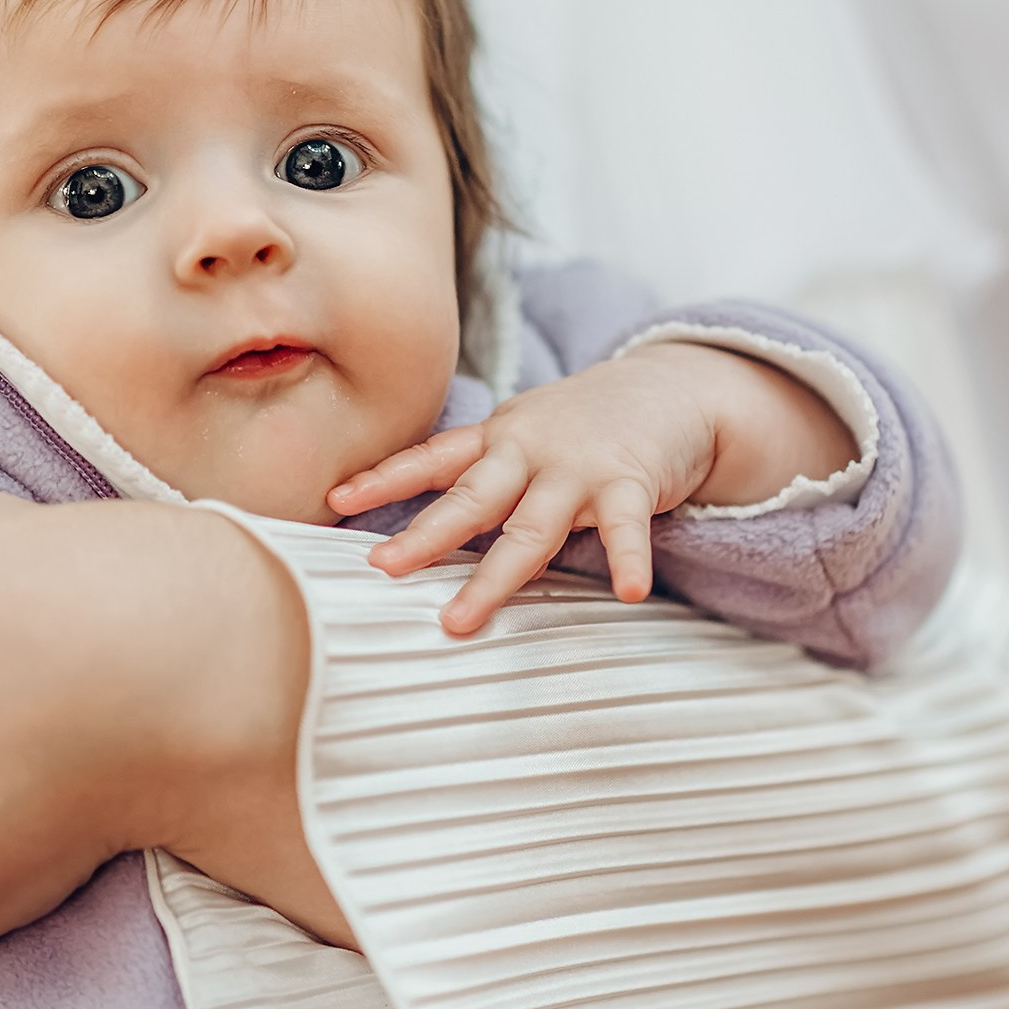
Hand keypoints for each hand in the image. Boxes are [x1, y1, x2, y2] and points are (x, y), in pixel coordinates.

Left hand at [329, 342, 855, 633]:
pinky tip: (628, 593)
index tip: (335, 498)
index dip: (384, 477)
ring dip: (493, 577)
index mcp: (499, 439)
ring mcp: (578, 468)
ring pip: (529, 529)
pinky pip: (626, 528)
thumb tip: (425, 530)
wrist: (672, 387)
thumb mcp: (525, 435)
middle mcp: (529, 452)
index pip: (433, 458)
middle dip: (424, 536)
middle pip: (470, 500)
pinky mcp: (630, 482)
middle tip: (382, 569)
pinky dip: (628, 559)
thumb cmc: (587, 423)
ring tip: (459, 621)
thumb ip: (484, 475)